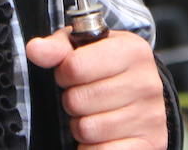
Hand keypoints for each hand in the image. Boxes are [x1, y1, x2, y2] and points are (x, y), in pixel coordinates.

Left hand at [25, 27, 166, 148]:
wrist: (143, 91)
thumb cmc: (108, 67)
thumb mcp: (85, 48)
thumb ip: (58, 48)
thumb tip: (35, 50)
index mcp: (131, 51)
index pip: (75, 66)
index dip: (64, 73)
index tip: (71, 73)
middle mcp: (146, 83)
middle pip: (78, 100)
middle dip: (72, 100)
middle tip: (84, 96)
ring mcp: (150, 116)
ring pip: (88, 129)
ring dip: (81, 125)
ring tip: (93, 113)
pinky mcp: (151, 143)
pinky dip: (92, 147)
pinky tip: (102, 134)